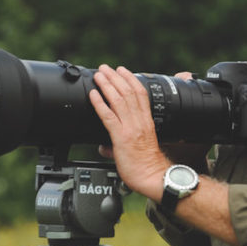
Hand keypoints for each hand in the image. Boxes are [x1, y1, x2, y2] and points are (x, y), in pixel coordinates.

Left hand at [89, 65, 169, 199]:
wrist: (152, 177)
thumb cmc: (147, 166)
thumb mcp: (139, 148)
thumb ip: (120, 144)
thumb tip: (104, 147)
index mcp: (147, 122)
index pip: (141, 94)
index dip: (131, 79)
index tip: (123, 70)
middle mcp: (140, 122)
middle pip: (129, 92)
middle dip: (116, 77)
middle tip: (105, 68)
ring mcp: (131, 128)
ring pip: (119, 100)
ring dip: (107, 85)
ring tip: (99, 75)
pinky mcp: (121, 138)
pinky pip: (109, 117)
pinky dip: (100, 104)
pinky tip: (94, 95)